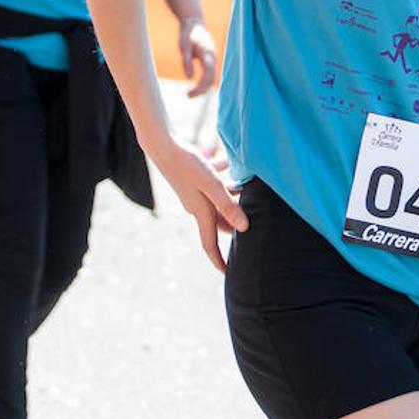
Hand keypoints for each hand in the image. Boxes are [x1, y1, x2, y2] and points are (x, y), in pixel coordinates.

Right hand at [149, 134, 247, 272]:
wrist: (163, 144)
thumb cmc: (188, 164)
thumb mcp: (211, 185)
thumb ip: (228, 205)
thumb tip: (244, 228)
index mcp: (200, 212)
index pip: (209, 244)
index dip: (219, 260)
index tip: (228, 273)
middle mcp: (197, 206)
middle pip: (220, 222)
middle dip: (235, 224)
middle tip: (255, 224)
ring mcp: (195, 193)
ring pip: (220, 202)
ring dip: (234, 199)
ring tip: (252, 192)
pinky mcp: (194, 180)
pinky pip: (215, 183)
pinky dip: (226, 177)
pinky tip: (235, 164)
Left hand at [178, 18, 216, 97]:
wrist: (195, 22)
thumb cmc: (188, 33)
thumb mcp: (183, 47)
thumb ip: (186, 62)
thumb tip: (188, 78)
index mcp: (207, 54)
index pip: (207, 77)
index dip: (199, 88)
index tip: (188, 94)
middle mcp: (212, 57)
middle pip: (211, 79)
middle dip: (201, 90)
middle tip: (188, 96)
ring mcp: (212, 58)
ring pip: (212, 77)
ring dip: (203, 87)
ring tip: (190, 93)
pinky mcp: (210, 58)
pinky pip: (210, 73)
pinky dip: (204, 81)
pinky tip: (195, 85)